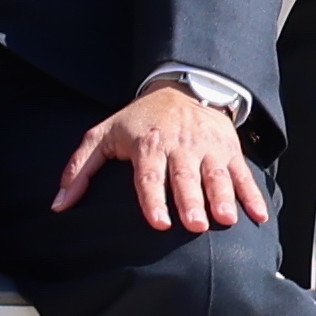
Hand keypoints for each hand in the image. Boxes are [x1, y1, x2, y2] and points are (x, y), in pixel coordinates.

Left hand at [54, 78, 266, 236]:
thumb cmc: (136, 121)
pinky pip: (243, 174)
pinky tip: (258, 216)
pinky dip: (252, 195)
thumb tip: (58, 205)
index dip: (153, 200)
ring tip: (225, 220)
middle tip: (195, 226)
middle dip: (190, 200)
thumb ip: (79, 169)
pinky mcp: (229, 150)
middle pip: (185, 176)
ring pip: (216, 175)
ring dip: (222, 198)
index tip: (159, 224)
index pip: (149, 176)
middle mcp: (179, 145)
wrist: (179, 89)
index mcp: (147, 144)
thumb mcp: (102, 136)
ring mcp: (207, 147)